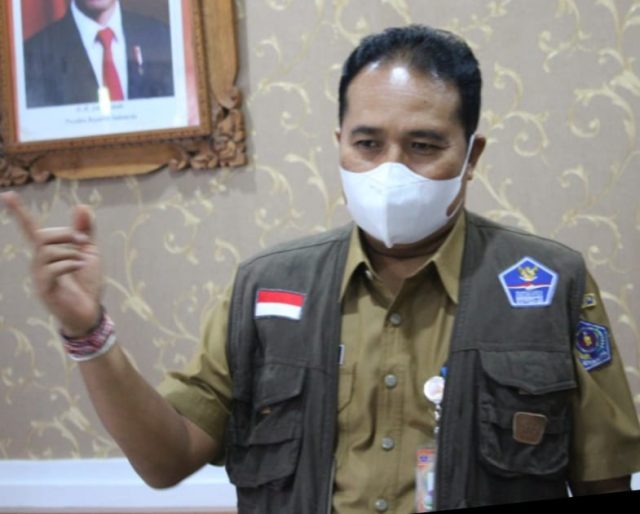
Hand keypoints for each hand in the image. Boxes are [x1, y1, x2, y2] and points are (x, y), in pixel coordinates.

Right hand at [2, 192, 102, 336]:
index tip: (7, 195)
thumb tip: (81, 206)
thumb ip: (85, 231)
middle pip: (42, 236)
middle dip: (66, 234)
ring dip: (70, 252)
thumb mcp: (89, 252)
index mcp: (48, 251)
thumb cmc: (86, 282)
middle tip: (83, 242)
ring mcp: (39, 276)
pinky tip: (79, 267)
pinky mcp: (45, 289)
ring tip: (81, 261)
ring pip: (47, 251)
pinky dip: (69, 264)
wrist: (90, 310)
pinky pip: (51, 268)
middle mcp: (38, 262)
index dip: (19, 212)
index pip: (30, 228)